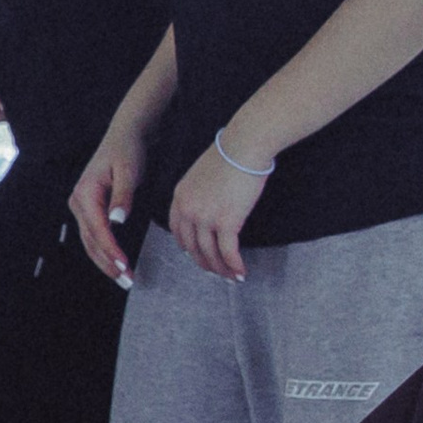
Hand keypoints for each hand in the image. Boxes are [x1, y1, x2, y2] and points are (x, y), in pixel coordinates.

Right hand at [68, 112, 146, 285]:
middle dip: (108, 263)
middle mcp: (78, 201)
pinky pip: (93, 235)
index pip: (98, 229)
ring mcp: (81, 206)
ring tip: (124, 278)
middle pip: (90, 241)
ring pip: (90, 242)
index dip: (111, 250)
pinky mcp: (88, 208)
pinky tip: (116, 262)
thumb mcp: (129, 172)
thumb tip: (117, 221)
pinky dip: (104, 251)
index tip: (124, 265)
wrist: (124, 136)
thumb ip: (123, 197)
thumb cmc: (127, 151)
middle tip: (127, 280)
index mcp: (85, 193)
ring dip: (105, 261)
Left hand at [168, 138, 269, 281]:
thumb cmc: (231, 153)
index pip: (178, 231)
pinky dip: (235, 265)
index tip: (198, 255)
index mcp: (180, 197)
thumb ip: (201, 192)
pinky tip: (242, 272)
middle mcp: (188, 210)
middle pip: (193, 248)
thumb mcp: (203, 173)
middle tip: (217, 271)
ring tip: (232, 276)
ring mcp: (205, 218)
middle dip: (206, 263)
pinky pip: (228, 252)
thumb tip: (211, 206)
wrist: (244, 145)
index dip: (188, 247)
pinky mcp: (226, 222)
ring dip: (222, 269)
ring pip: (210, 254)